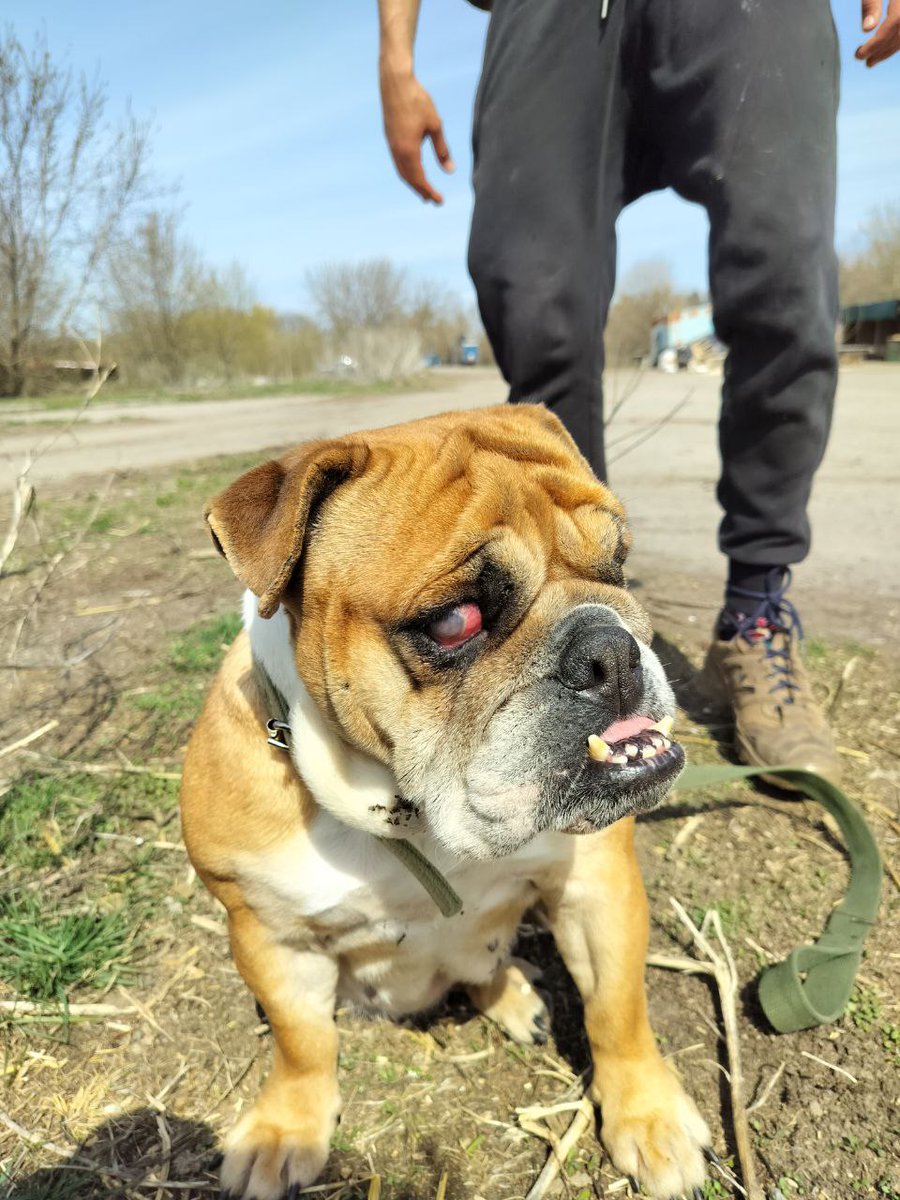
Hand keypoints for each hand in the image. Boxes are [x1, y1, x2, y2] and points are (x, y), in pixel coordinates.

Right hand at [380, 67, 453, 203]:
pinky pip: (398, 162)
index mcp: (409, 150)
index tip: (439, 201)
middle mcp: (397, 151)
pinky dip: (407, 172)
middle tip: (432, 201)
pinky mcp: (390, 138)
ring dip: (413, 183)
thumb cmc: (417, 101)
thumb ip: (442, 150)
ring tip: (423, 191)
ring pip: (402, 171)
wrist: (395, 83)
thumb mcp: (435, 125)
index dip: (429, 191)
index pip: (420, 178)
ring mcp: (391, 145)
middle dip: (421, 191)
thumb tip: (450, 171)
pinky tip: (414, 171)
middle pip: (409, 179)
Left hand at [857, 0, 899, 65]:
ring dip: (890, 49)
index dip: (878, 41)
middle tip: (866, 62)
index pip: (896, 21)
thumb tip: (867, 29)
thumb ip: (871, 4)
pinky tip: (883, 49)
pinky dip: (895, 41)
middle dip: (883, 50)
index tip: (859, 55)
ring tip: (871, 61)